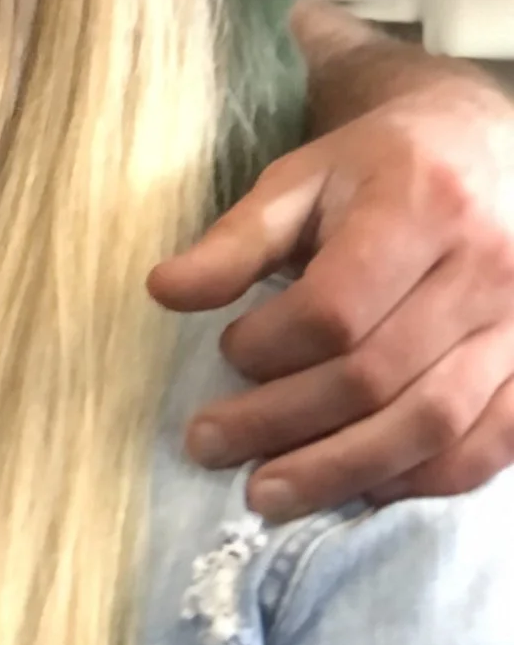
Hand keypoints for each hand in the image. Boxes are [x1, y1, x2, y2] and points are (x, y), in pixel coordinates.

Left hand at [150, 48, 513, 515]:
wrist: (483, 151)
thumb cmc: (378, 172)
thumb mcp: (300, 180)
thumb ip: (235, 241)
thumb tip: (163, 291)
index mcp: (423, 205)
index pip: (336, 309)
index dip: (269, 349)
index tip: (227, 355)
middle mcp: (488, 266)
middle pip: (374, 375)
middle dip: (280, 424)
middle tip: (209, 447)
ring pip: (431, 422)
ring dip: (341, 469)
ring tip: (267, 493)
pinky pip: (488, 445)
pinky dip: (422, 479)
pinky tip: (360, 489)